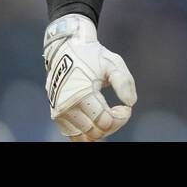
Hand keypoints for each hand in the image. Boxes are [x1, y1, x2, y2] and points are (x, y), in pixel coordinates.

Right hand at [42, 14, 136, 141]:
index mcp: (81, 94)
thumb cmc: (91, 55)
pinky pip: (73, 135)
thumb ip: (124, 82)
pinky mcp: (56, 115)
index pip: (105, 122)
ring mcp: (59, 113)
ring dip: (100, 130)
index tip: (125, 107)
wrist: (66, 49)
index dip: (121, 118)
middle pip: (95, 132)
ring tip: (108, 115)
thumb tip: (130, 103)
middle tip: (119, 109)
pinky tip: (98, 119)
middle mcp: (66, 107)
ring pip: (84, 138)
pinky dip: (88, 132)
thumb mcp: (113, 63)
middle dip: (113, 124)